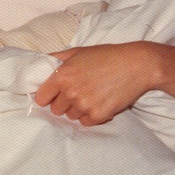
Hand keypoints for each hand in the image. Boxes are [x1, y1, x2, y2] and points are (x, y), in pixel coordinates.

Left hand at [33, 43, 155, 126]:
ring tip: (92, 94)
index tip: (55, 93)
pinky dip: (91, 115)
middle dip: (63, 102)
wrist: (136, 65)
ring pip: (71, 116)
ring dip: (78, 109)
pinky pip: (85, 122)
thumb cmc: (106, 56)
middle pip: (55, 109)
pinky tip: (100, 102)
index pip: (41, 98)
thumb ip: (55, 59)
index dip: (48, 95)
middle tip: (78, 91)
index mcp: (62, 76)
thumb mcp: (77, 52)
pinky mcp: (98, 116)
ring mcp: (84, 105)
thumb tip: (38, 65)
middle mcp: (70, 92)